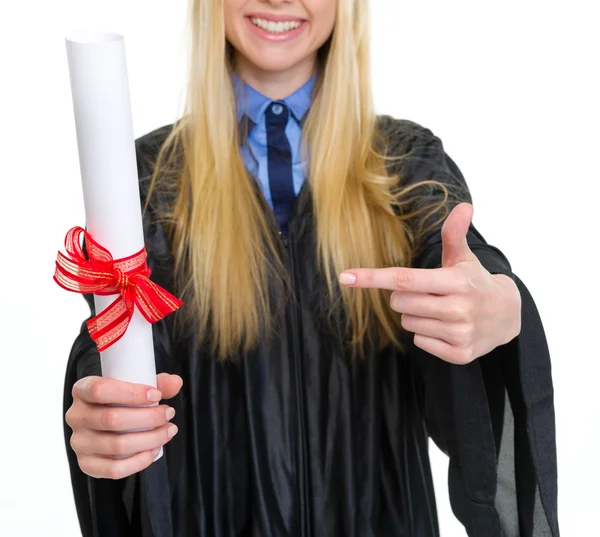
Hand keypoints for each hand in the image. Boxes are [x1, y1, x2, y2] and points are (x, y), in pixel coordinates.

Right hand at [65, 372, 182, 478]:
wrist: (107, 420)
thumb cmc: (122, 398)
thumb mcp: (136, 385)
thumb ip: (157, 382)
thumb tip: (176, 382)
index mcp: (82, 390)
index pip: (100, 390)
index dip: (131, 393)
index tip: (157, 395)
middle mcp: (75, 416)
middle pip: (112, 419)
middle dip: (148, 417)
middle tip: (169, 413)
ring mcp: (79, 442)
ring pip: (117, 445)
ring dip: (150, 439)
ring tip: (168, 430)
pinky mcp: (86, 464)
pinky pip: (113, 469)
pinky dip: (139, 461)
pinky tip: (154, 450)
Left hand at [339, 202, 520, 364]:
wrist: (508, 316)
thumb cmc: (476, 282)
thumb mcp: (464, 258)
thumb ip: (455, 234)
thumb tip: (463, 206)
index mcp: (455, 282)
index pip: (404, 279)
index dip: (373, 277)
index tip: (346, 277)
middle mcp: (458, 309)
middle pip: (400, 303)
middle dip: (406, 297)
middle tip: (429, 294)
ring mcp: (460, 333)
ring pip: (408, 324)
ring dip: (417, 317)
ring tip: (441, 311)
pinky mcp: (460, 354)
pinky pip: (420, 343)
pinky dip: (427, 336)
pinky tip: (447, 328)